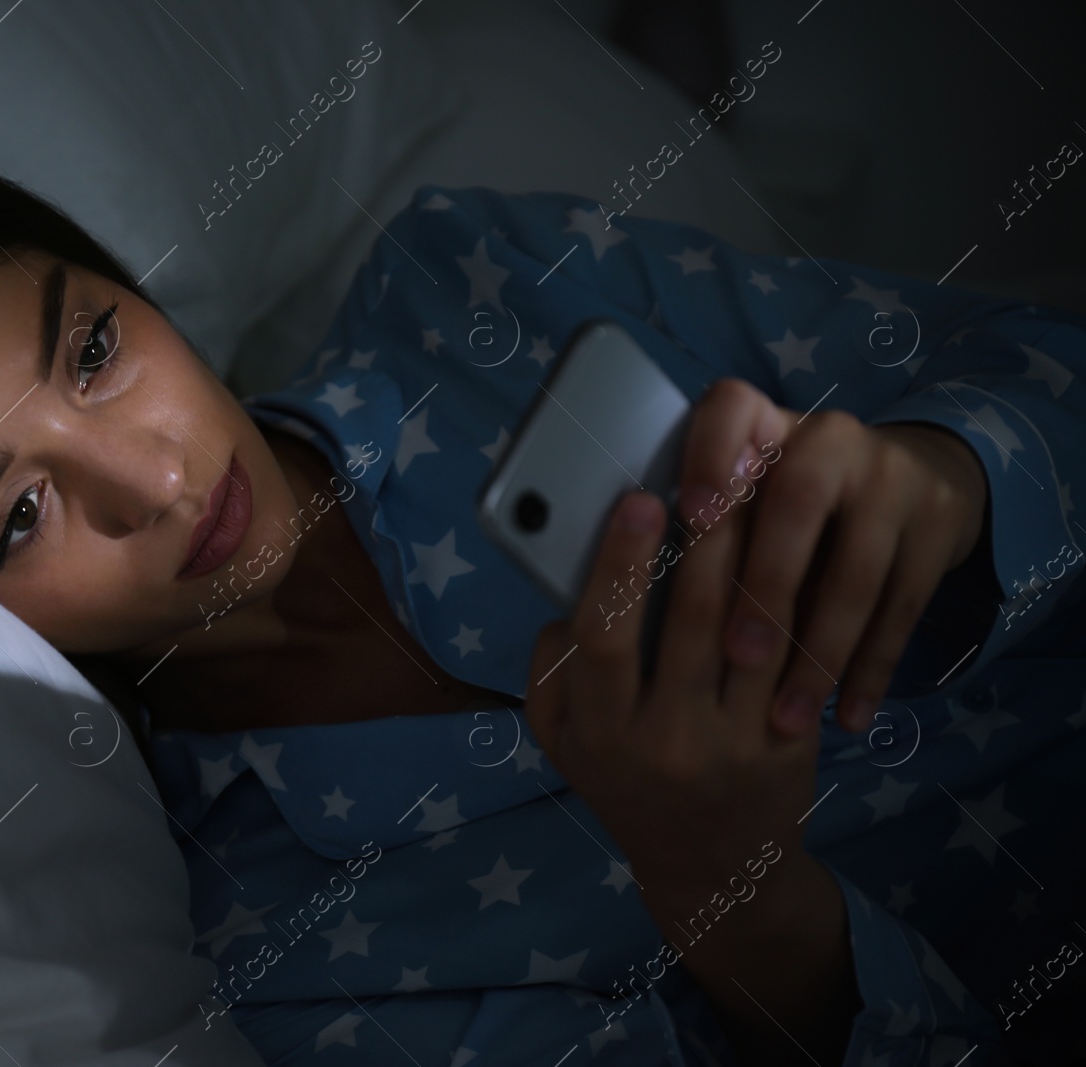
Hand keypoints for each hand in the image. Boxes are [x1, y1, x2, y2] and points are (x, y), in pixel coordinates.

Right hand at [524, 482, 852, 1062]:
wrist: (712, 866)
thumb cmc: (625, 784)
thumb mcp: (563, 743)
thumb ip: (550, 672)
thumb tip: (571, 594)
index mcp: (601, 731)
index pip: (604, 638)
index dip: (620, 565)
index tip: (636, 501)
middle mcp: (667, 738)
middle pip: (691, 619)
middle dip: (704, 536)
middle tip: (714, 469)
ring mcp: (736, 742)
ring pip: (753, 628)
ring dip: (759, 551)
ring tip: (762, 489)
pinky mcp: (791, 742)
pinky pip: (796, 655)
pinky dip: (798, 594)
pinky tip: (799, 544)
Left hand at [673, 379, 987, 735]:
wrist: (916, 482)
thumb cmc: (780, 506)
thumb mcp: (740, 493)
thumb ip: (690, 523)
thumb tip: (605, 596)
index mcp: (760, 420)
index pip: (732, 408)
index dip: (710, 456)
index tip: (691, 516)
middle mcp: (829, 435)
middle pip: (797, 504)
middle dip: (766, 587)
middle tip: (736, 657)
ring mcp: (892, 478)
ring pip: (856, 573)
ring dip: (819, 653)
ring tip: (786, 717)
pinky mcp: (936, 526)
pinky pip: (903, 608)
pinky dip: (872, 669)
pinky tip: (846, 718)